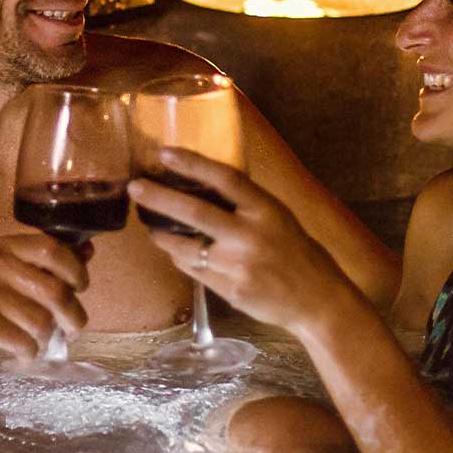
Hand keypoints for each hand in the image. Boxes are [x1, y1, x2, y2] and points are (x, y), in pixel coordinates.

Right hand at [0, 233, 90, 381]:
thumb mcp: (14, 281)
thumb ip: (50, 266)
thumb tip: (88, 249)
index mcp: (6, 247)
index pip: (52, 247)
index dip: (76, 269)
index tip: (81, 287)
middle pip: (55, 289)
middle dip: (73, 316)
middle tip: (73, 329)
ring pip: (42, 320)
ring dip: (47, 339)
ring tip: (38, 341)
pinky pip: (24, 342)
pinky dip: (28, 353)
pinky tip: (20, 352)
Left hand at [127, 148, 355, 337]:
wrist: (316, 299)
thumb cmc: (297, 252)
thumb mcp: (279, 217)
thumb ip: (246, 205)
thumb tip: (205, 186)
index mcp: (266, 210)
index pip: (225, 178)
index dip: (193, 162)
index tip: (165, 152)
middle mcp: (250, 235)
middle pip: (195, 213)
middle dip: (160, 198)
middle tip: (135, 187)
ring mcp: (238, 265)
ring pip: (186, 248)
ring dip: (163, 236)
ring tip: (151, 226)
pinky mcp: (229, 290)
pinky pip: (194, 271)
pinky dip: (181, 259)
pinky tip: (176, 252)